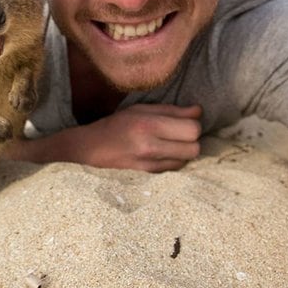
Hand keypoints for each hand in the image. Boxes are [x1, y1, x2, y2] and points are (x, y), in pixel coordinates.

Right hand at [6, 103, 202, 172]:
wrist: (89, 150)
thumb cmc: (115, 125)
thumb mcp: (140, 109)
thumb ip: (171, 111)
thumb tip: (199, 111)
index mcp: (148, 125)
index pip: (192, 130)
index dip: (193, 125)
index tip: (185, 122)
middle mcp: (149, 147)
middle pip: (194, 148)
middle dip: (191, 140)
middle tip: (179, 134)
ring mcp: (148, 166)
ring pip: (186, 161)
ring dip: (182, 153)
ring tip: (168, 145)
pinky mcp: (147, 178)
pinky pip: (173, 171)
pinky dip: (172, 162)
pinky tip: (160, 155)